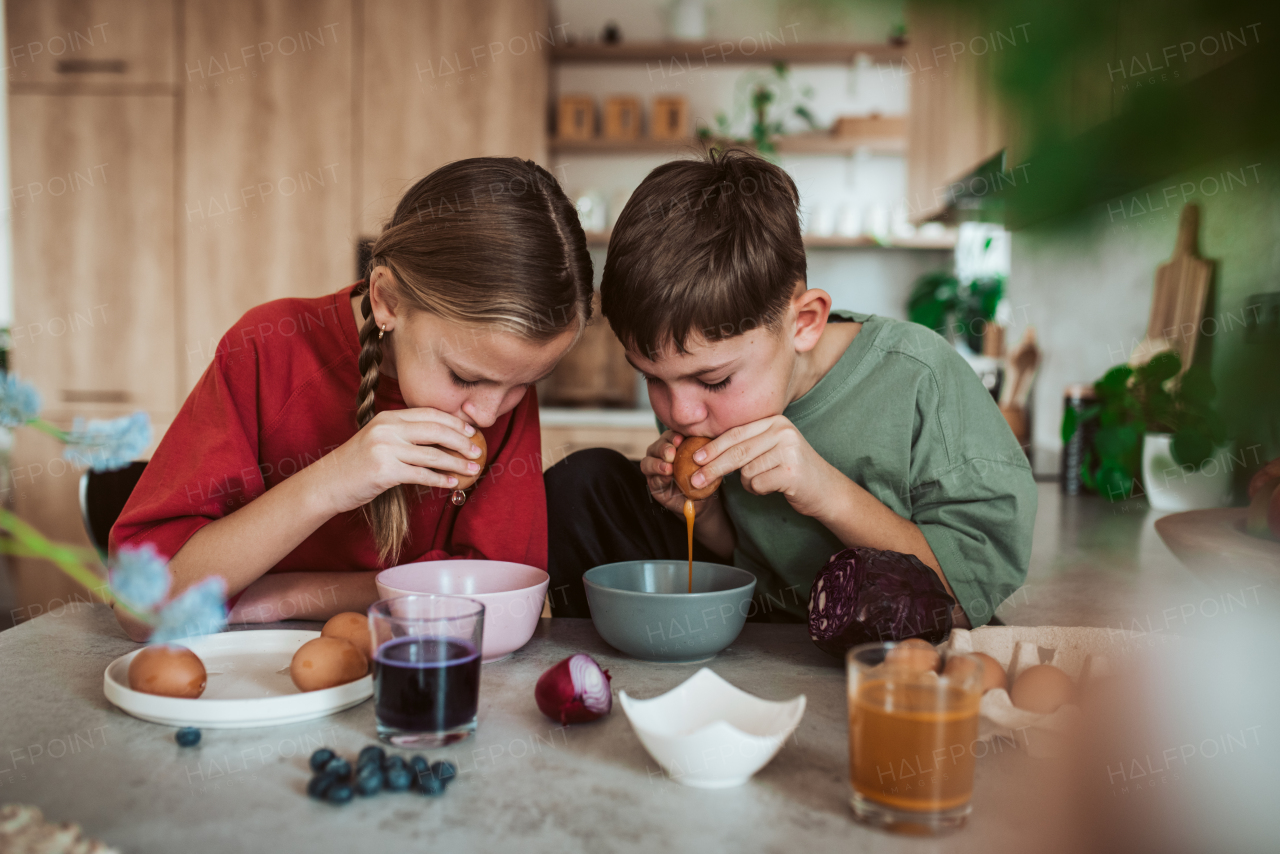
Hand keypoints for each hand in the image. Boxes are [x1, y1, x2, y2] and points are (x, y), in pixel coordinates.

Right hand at [315, 408, 484, 514]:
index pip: (429, 414)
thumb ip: (404, 435)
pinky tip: (453, 483)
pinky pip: (421, 475)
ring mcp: (385, 449)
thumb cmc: (357, 464)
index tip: (471, 431)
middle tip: (478, 450)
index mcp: (387, 417)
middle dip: (461, 441)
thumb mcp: (378, 440)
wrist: (327, 483)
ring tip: (473, 469)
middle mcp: (387, 429)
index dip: (454, 422)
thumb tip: (442, 439)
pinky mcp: (385, 471)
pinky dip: (440, 479)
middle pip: (435, 430)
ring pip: (433, 454)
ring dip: (457, 463)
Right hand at [640, 430, 719, 515]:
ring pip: (647, 462)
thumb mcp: (707, 464)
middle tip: (672, 454)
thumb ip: (704, 454)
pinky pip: (651, 479)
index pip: (669, 436)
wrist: (700, 499)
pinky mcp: (653, 484)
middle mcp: (661, 455)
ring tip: (668, 468)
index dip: (673, 436)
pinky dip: (659, 478)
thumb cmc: (703, 477)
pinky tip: (667, 478)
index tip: (681, 439)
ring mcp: (655, 469)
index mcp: (674, 445)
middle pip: (656, 446)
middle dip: (663, 448)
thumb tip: (711, 442)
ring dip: (657, 464)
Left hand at [688, 416, 837, 517]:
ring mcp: (789, 450)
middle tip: (695, 480)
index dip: (712, 446)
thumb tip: (704, 453)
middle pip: (737, 451)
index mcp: (775, 421)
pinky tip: (774, 486)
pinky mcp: (791, 472)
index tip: (694, 458)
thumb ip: (747, 445)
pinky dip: (758, 490)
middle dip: (713, 467)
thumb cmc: (792, 469)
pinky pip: (756, 484)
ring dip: (747, 482)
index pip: (736, 433)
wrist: (826, 489)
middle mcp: (783, 431)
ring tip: (765, 480)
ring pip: (746, 471)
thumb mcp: (772, 448)